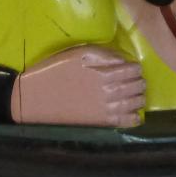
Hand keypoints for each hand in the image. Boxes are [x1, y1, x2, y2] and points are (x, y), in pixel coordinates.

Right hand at [10, 46, 145, 126]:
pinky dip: (134, 118)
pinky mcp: (101, 123)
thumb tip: (123, 60)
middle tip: (138, 80)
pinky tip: (135, 114)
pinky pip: (125, 122)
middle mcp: (109, 92)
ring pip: (134, 103)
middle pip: (136, 86)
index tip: (134, 68)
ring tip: (137, 95)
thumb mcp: (77, 54)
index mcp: (104, 73)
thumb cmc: (54, 71)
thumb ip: (103, 54)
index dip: (136, 68)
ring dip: (139, 98)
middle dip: (139, 82)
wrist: (35, 98)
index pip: (132, 70)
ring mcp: (106, 109)